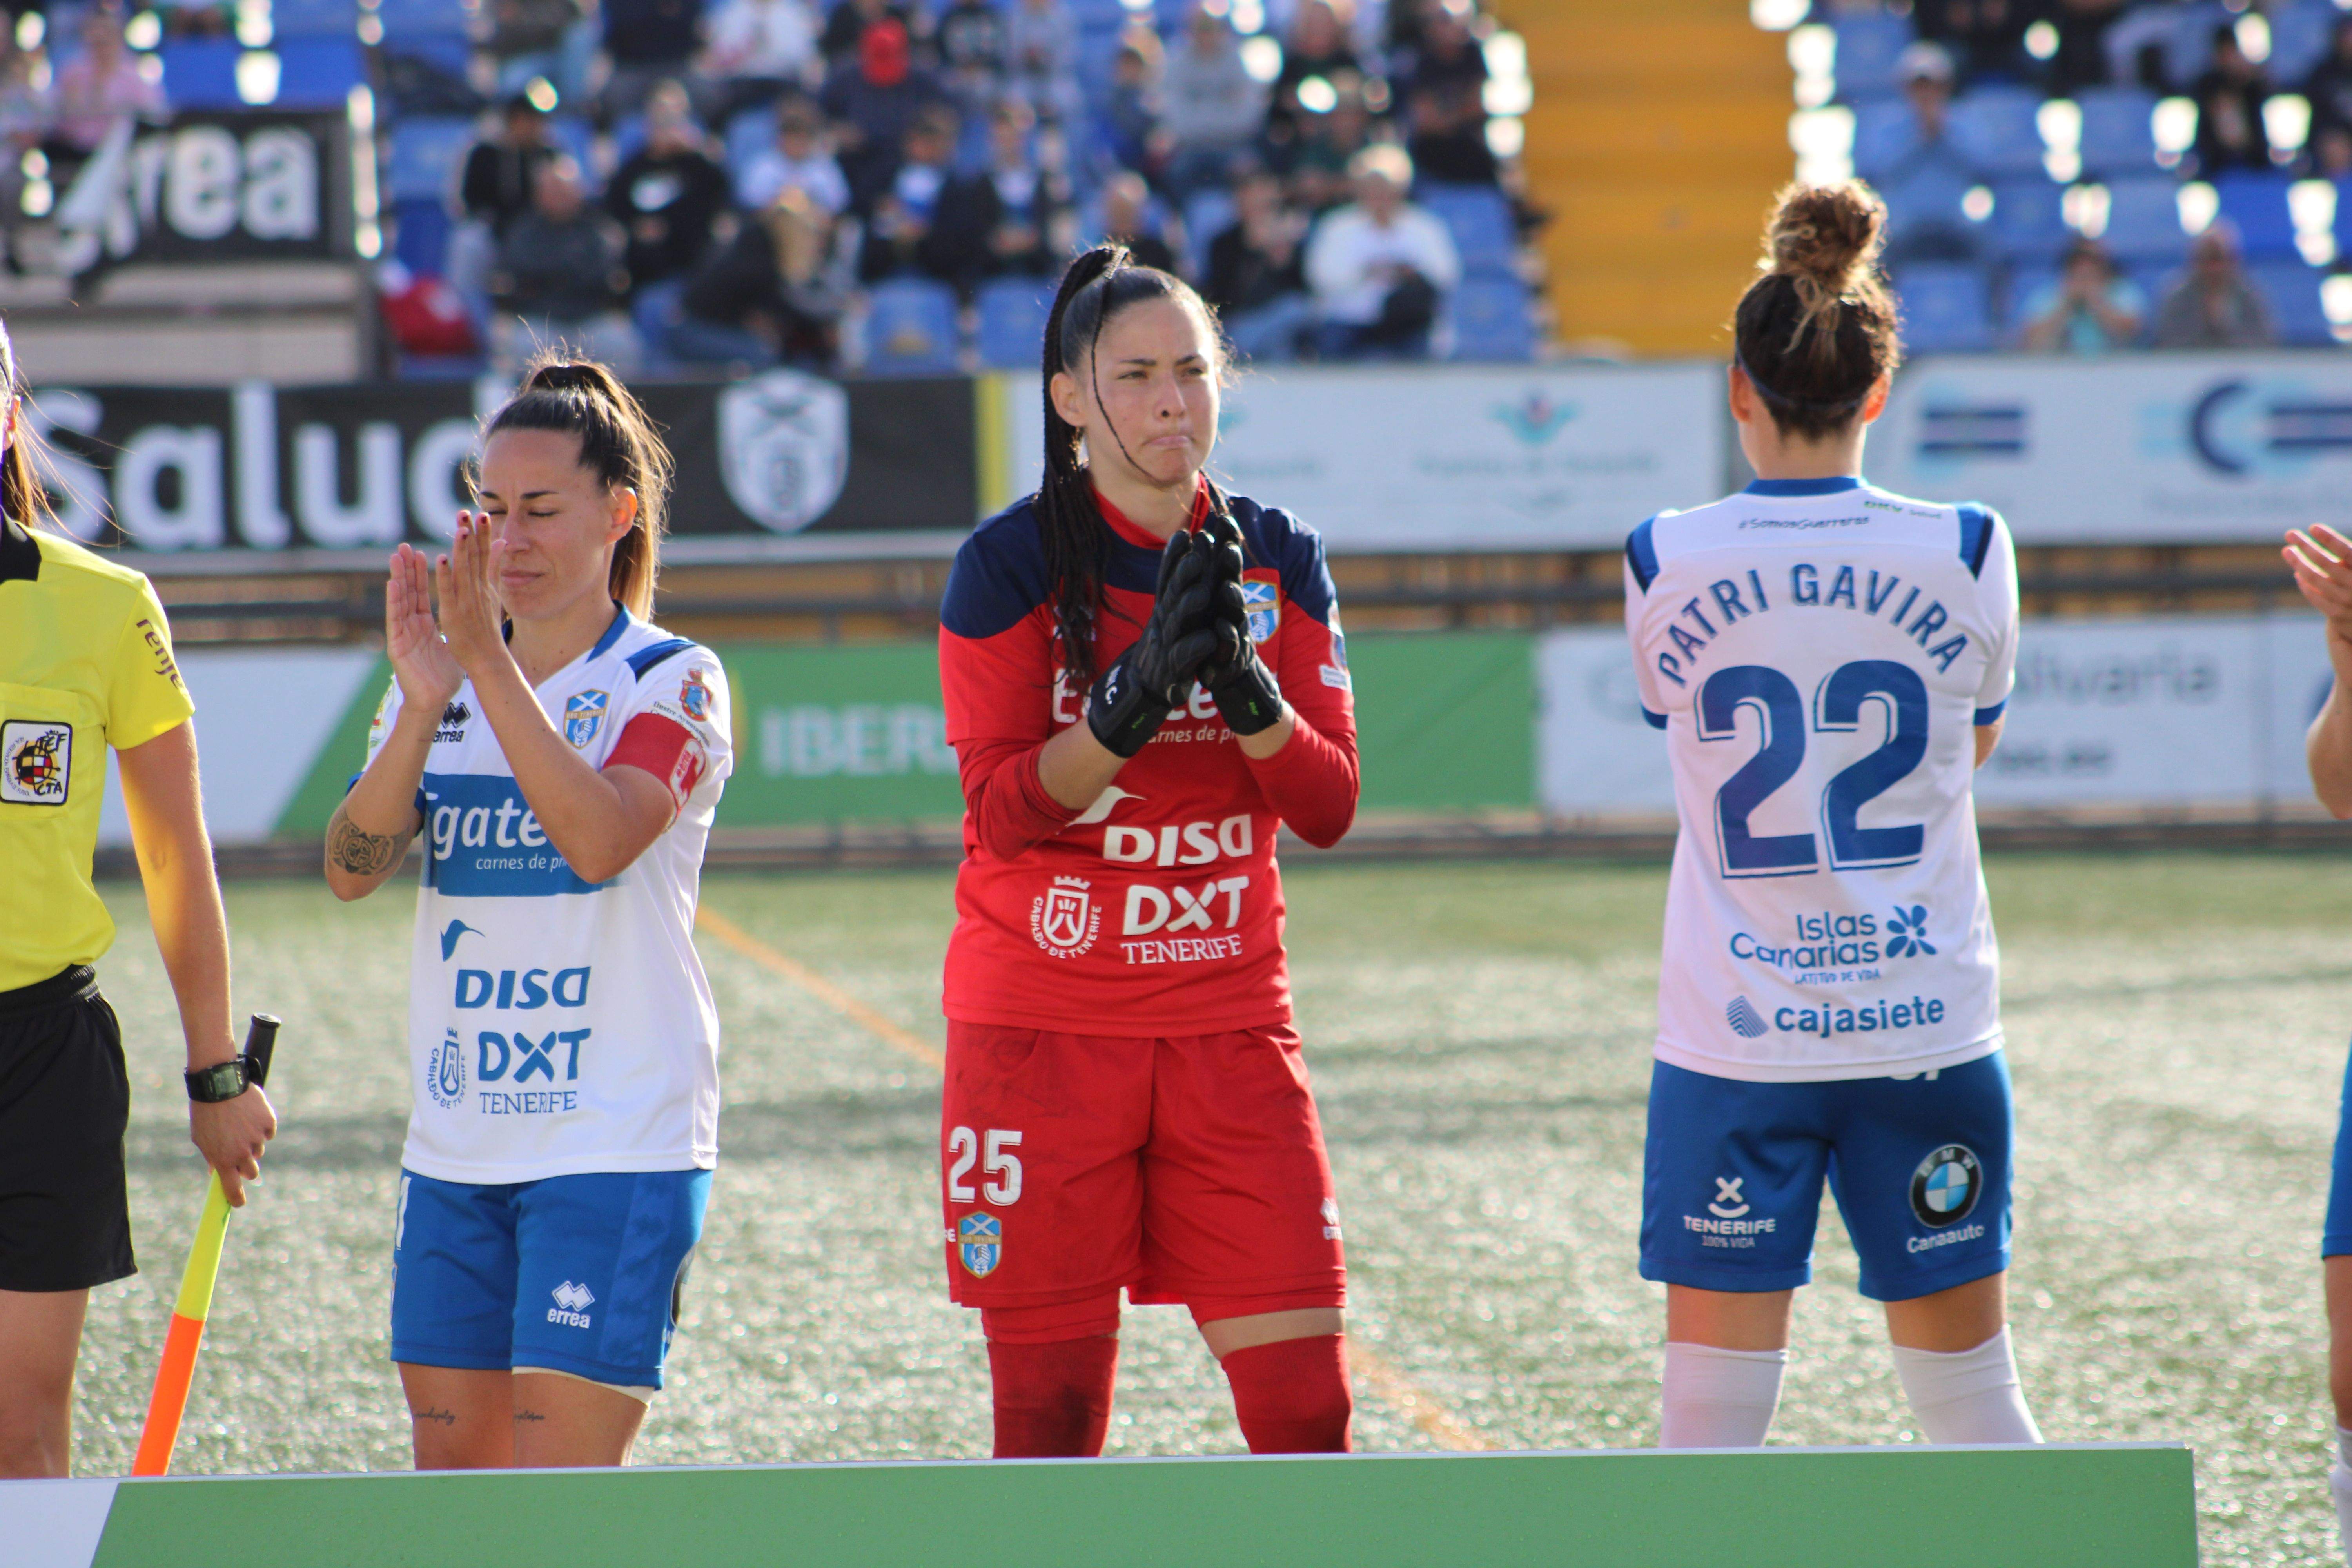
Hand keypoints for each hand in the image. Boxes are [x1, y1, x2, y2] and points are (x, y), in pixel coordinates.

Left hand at [189, 1085, 275, 1207]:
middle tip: (239, 1154)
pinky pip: (268, 1132)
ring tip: (239, 1124)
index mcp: (223, 1159)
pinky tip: (249, 1115)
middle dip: (247, 1167)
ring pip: (259, 1150)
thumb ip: (210, 1156)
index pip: (233, 1189)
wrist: (219, 1084)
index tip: (238, 1203)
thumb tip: (215, 1172)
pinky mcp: (268, 1123)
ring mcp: (257, 1138)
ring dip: (252, 1143)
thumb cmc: (205, 1112)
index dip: (236, 1199)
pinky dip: (261, 1127)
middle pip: (252, 1172)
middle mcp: (242, 1153)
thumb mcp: (201, 1138)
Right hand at [385, 542, 461, 712]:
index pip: (421, 594)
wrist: (435, 701)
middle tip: (405, 546)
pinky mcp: (397, 645)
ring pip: (399, 601)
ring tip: (396, 556)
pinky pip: (395, 620)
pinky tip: (393, 583)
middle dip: (406, 569)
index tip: (421, 552)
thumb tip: (465, 615)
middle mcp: (411, 626)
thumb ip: (453, 627)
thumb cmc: (444, 675)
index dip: (421, 574)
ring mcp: (402, 634)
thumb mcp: (451, 644)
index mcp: (424, 625)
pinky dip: (394, 601)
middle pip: (408, 592)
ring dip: (398, 578)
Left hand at [434, 513, 512, 676]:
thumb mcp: (494, 593)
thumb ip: (495, 567)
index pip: (485, 554)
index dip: (484, 534)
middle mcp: (478, 590)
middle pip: (476, 558)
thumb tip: (501, 543)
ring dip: (463, 549)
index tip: (483, 513)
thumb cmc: (488, 629)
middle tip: (468, 512)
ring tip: (461, 528)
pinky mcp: (454, 614)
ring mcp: (467, 601)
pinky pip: (449, 592)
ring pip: (464, 571)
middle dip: (473, 534)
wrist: (489, 659)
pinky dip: (446, 576)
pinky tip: (442, 560)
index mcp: (485, 585)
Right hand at [1087, 527, 1231, 756]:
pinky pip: (1184, 659)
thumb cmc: (1161, 653)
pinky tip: (1210, 638)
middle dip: (1184, 572)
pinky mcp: (1171, 671)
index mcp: (1162, 611)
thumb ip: (1172, 593)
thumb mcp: (1165, 619)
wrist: (1141, 693)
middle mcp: (1161, 625)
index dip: (1173, 557)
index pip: (1166, 580)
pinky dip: (1196, 648)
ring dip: (1188, 605)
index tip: (1185, 533)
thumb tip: (1180, 557)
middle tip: (1199, 550)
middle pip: (1171, 595)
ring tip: (1203, 591)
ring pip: (1176, 623)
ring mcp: (1164, 647)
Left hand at [1197, 509, 1284, 735]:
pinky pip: (1229, 649)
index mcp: (1226, 600)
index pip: (1226, 567)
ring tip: (1227, 587)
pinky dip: (1226, 639)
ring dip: (1232, 601)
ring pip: (1235, 616)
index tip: (1223, 518)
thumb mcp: (1218, 610)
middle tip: (1228, 543)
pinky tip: (1222, 629)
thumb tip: (1218, 546)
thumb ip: (1219, 582)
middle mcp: (1234, 614)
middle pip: (1234, 584)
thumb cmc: (1225, 645)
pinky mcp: (1233, 661)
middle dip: (1231, 565)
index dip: (1226, 543)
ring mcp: (1236, 637)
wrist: (1239, 686)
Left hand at [2286, 525, 2351, 647]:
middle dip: (2305, 545)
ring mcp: (2346, 601)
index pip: (2346, 551)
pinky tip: (2297, 573)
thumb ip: (2350, 558)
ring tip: (2287, 550)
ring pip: (2315, 578)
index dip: (2330, 538)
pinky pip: (2315, 597)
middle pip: (2324, 562)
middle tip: (2289, 533)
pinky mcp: (2337, 614)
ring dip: (2298, 562)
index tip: (2313, 527)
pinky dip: (2304, 584)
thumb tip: (2324, 541)